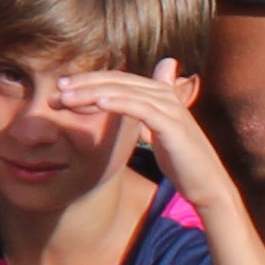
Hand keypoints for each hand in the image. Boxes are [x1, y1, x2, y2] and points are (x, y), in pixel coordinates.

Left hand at [39, 57, 225, 199]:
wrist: (207, 185)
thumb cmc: (182, 161)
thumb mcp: (160, 131)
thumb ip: (147, 109)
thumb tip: (144, 94)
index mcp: (160, 94)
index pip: (118, 79)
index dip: (89, 80)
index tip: (62, 87)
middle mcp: (165, 95)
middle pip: (118, 81)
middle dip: (84, 84)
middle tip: (56, 90)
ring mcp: (170, 108)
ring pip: (124, 92)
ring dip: (92, 93)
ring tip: (66, 98)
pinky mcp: (172, 125)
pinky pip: (140, 108)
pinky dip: (118, 102)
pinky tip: (98, 102)